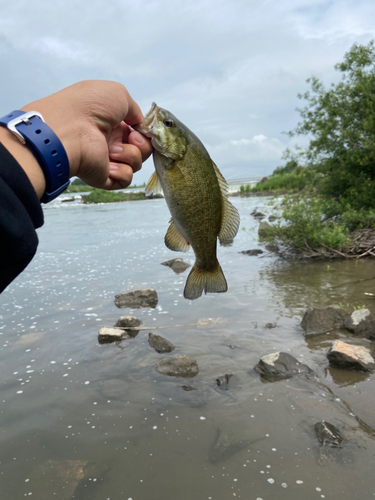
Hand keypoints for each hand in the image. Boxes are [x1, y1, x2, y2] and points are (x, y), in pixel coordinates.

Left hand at [16, 80, 151, 193]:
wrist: (70, 129)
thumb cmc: (89, 106)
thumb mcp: (118, 94)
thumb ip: (135, 110)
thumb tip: (140, 125)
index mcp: (112, 122)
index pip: (139, 131)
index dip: (146, 132)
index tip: (145, 129)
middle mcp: (110, 140)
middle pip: (142, 148)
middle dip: (143, 144)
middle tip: (132, 138)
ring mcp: (107, 160)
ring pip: (136, 163)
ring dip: (130, 155)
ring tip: (112, 149)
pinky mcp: (105, 176)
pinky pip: (126, 178)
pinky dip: (122, 170)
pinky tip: (108, 163)